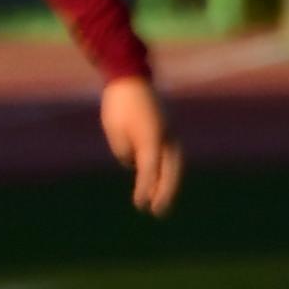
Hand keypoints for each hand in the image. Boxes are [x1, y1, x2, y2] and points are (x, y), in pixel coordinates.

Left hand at [102, 72, 184, 216]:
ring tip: (158, 203)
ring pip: (174, 163)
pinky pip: (170, 154)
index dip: (145, 189)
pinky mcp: (168, 129)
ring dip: (168, 183)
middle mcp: (165, 136)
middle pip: (170, 170)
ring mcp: (170, 131)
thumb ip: (124, 150)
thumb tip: (133, 163)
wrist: (131, 76)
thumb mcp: (114, 128)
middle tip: (157, 212)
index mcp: (151, 137)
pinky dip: (166, 169)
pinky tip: (156, 181)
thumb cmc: (119, 102)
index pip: (149, 170)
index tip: (139, 205)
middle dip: (165, 193)